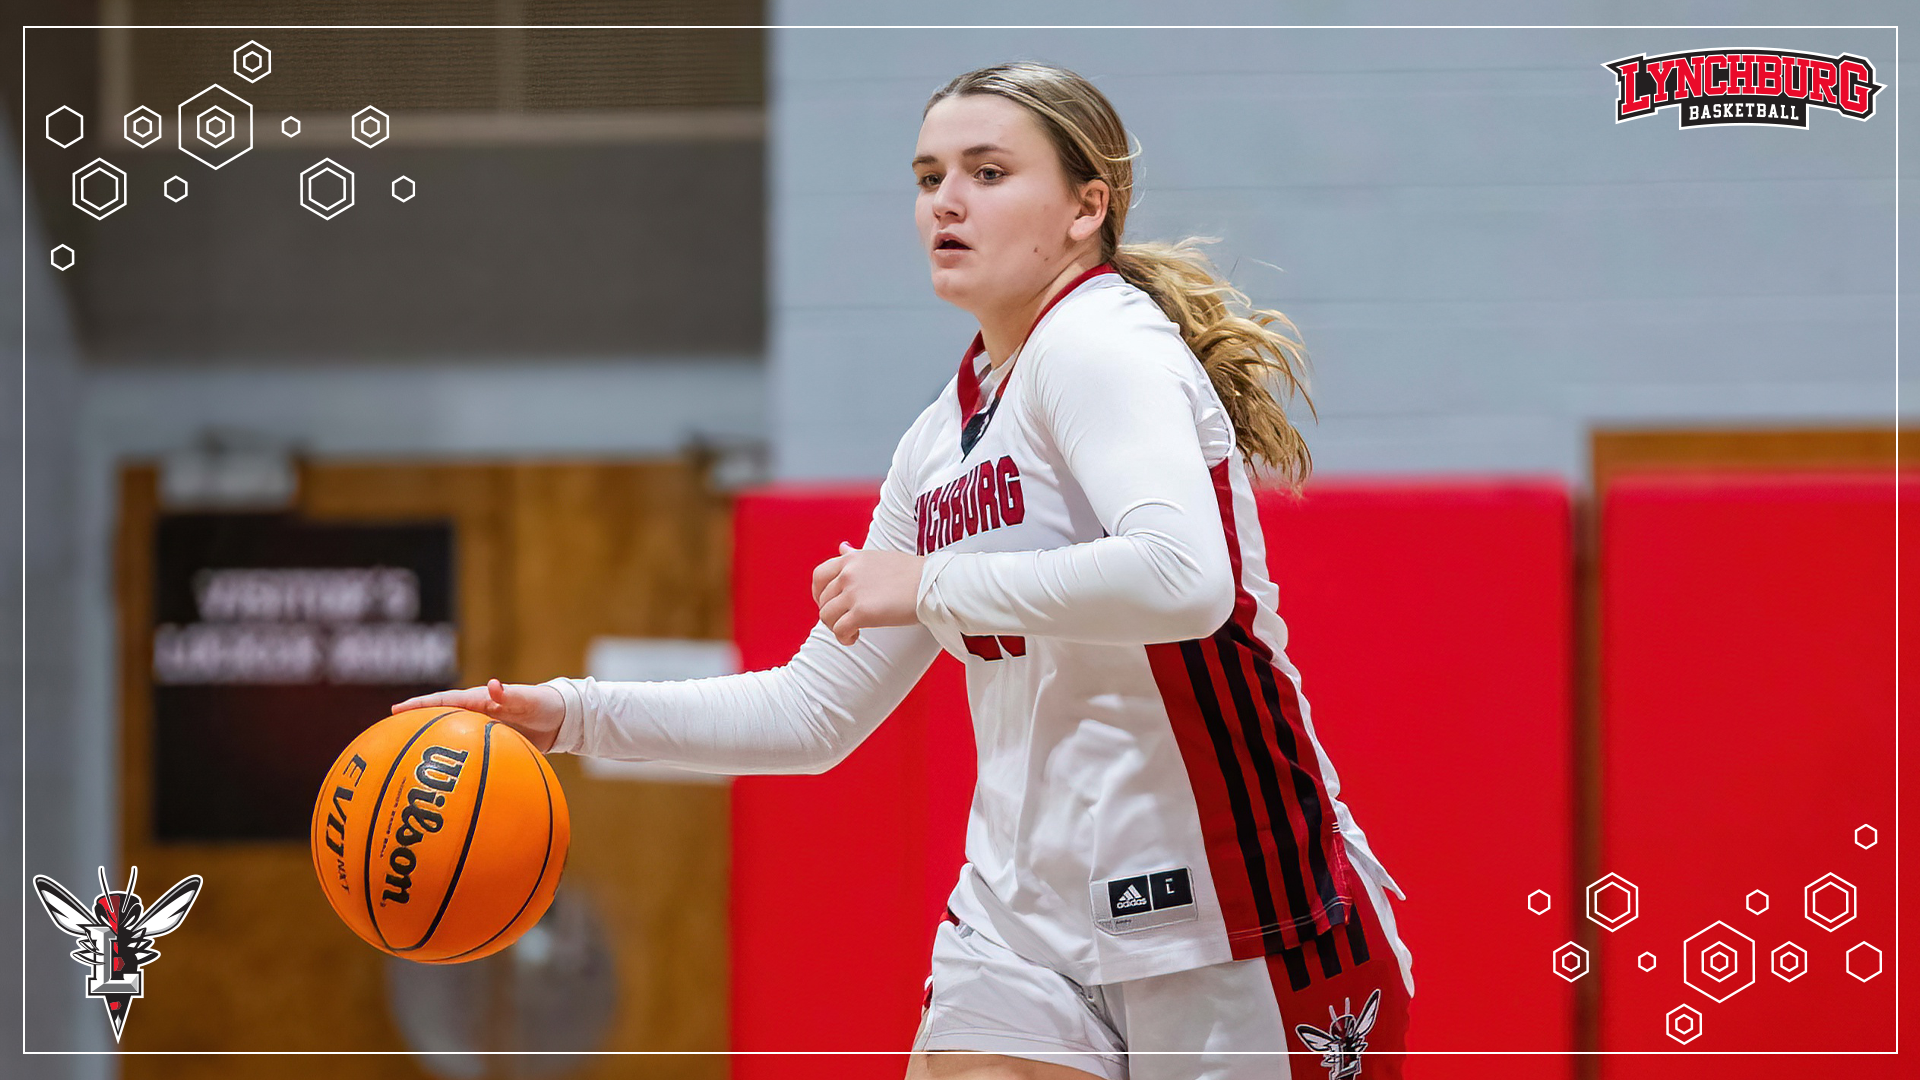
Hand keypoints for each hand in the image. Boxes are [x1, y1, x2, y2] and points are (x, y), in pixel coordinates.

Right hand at [392, 679, 565, 752]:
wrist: (561, 721)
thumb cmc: (545, 706)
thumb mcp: (530, 700)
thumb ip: (512, 695)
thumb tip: (494, 686)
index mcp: (481, 701)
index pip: (444, 701)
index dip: (420, 705)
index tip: (395, 710)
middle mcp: (476, 714)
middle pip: (440, 718)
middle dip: (415, 723)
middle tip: (386, 732)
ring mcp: (481, 730)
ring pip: (449, 736)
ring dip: (429, 742)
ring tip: (403, 755)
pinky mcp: (489, 745)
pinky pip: (465, 752)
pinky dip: (452, 760)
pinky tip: (442, 777)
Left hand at [810, 541, 923, 645]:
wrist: (932, 584)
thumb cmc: (913, 573)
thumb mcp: (879, 556)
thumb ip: (857, 555)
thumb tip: (842, 547)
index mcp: (852, 559)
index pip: (819, 575)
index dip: (818, 593)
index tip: (826, 603)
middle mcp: (848, 574)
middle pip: (823, 599)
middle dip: (831, 613)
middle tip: (845, 621)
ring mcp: (853, 593)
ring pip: (827, 616)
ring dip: (836, 627)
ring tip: (851, 632)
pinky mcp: (862, 613)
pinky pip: (840, 630)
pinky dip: (844, 638)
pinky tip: (854, 639)